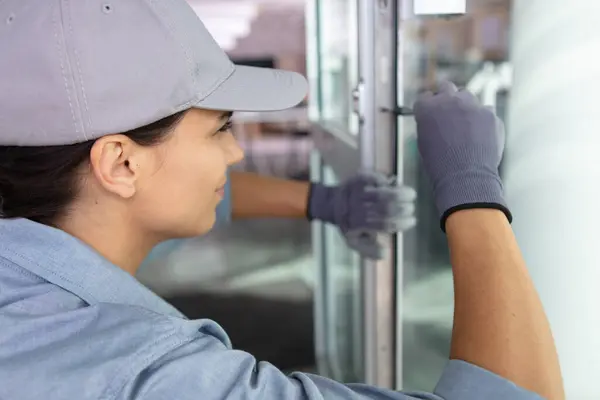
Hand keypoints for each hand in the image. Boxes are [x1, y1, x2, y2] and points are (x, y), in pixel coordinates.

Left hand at [307, 171, 416, 259]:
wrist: (331, 204)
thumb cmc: (349, 224)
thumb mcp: (355, 242)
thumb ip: (369, 251)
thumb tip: (385, 254)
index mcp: (357, 225)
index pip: (384, 225)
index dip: (401, 223)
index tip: (412, 221)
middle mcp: (357, 208)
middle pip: (385, 208)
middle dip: (403, 209)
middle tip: (411, 209)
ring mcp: (356, 192)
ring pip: (382, 193)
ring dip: (400, 193)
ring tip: (411, 195)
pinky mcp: (356, 179)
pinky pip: (372, 178)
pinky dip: (385, 179)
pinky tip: (394, 183)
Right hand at [414, 81, 510, 230]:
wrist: (465, 176)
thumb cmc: (439, 164)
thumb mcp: (424, 141)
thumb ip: (430, 123)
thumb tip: (437, 119)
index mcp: (428, 107)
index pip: (425, 97)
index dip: (428, 106)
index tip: (431, 115)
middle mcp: (449, 100)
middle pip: (447, 87)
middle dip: (447, 97)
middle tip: (448, 112)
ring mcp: (472, 105)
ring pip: (468, 97)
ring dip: (466, 107)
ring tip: (466, 127)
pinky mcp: (490, 114)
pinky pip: (486, 112)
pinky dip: (482, 121)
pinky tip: (480, 137)